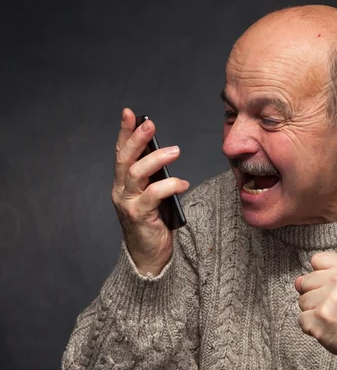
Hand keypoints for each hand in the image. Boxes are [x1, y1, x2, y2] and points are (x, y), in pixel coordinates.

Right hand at [111, 108, 189, 275]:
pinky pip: (153, 195)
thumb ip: (154, 176)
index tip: (129, 113)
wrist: (149, 256)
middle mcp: (121, 191)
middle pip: (125, 159)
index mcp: (123, 183)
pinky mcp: (139, 216)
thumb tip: (166, 153)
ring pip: (137, 174)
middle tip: (149, 123)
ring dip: (157, 159)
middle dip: (136, 138)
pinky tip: (183, 183)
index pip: (122, 153)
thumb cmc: (154, 222)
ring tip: (175, 151)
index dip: (124, 132)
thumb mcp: (152, 194)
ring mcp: (128, 203)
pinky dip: (169, 186)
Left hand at [295, 252, 336, 361]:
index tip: (335, 288)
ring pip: (302, 300)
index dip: (321, 275)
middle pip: (305, 281)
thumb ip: (327, 274)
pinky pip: (301, 319)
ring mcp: (330, 299)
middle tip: (335, 306)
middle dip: (315, 295)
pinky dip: (311, 326)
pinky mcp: (320, 318)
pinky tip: (327, 327)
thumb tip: (297, 281)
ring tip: (333, 317)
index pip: (316, 260)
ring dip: (312, 312)